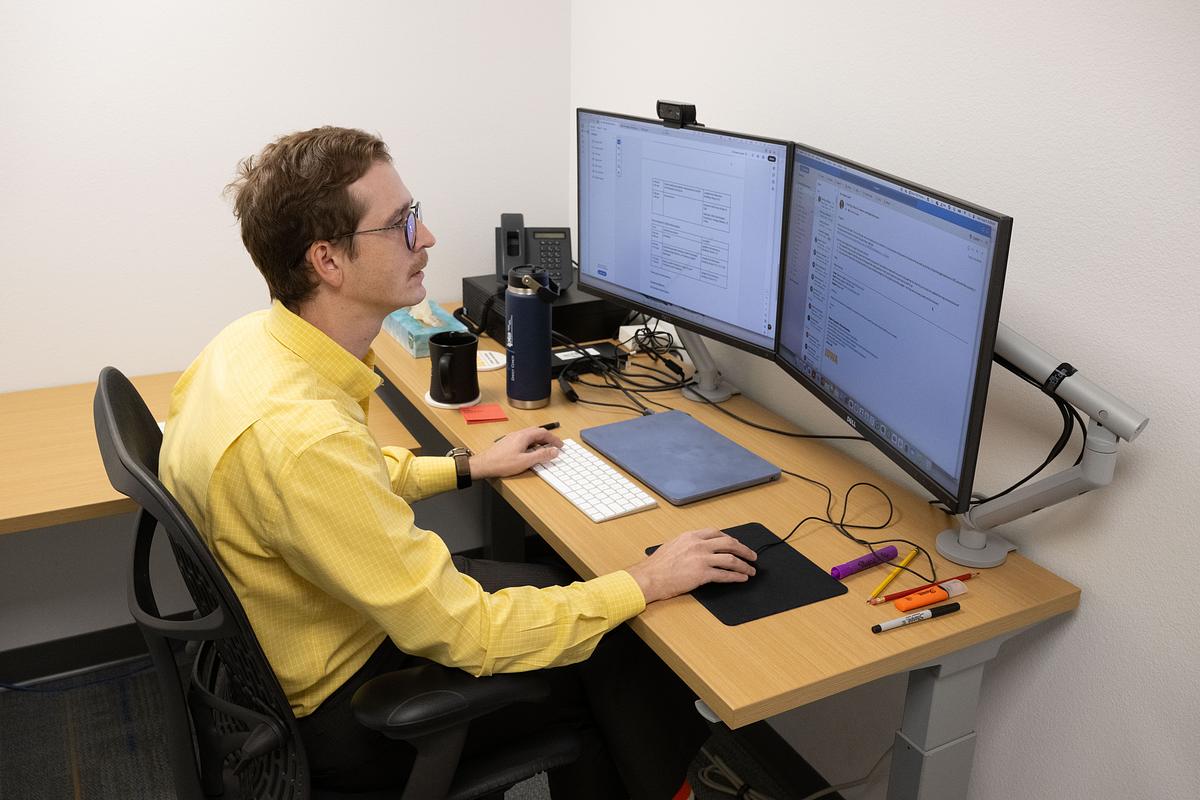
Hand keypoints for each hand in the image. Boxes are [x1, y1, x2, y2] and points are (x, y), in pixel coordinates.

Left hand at [469, 427, 563, 479]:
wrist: (483, 465)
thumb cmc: (502, 463)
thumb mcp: (525, 461)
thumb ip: (541, 455)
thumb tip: (554, 451)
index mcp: (524, 436)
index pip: (543, 433)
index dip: (554, 439)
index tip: (560, 445)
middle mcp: (518, 434)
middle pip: (537, 432)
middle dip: (547, 439)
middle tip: (554, 447)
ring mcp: (512, 438)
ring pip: (530, 436)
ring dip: (539, 441)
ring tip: (544, 450)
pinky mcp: (508, 443)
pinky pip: (524, 440)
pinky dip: (532, 444)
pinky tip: (530, 452)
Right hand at [626, 528, 756, 603]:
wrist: (649, 577)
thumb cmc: (657, 565)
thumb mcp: (673, 546)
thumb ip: (688, 544)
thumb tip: (700, 548)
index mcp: (691, 536)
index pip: (717, 533)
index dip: (730, 539)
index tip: (737, 544)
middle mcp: (698, 545)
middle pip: (729, 544)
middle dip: (744, 549)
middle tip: (752, 555)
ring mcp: (701, 559)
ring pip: (731, 560)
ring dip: (744, 565)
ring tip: (751, 570)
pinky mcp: (702, 574)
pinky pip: (725, 575)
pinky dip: (736, 577)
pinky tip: (742, 578)